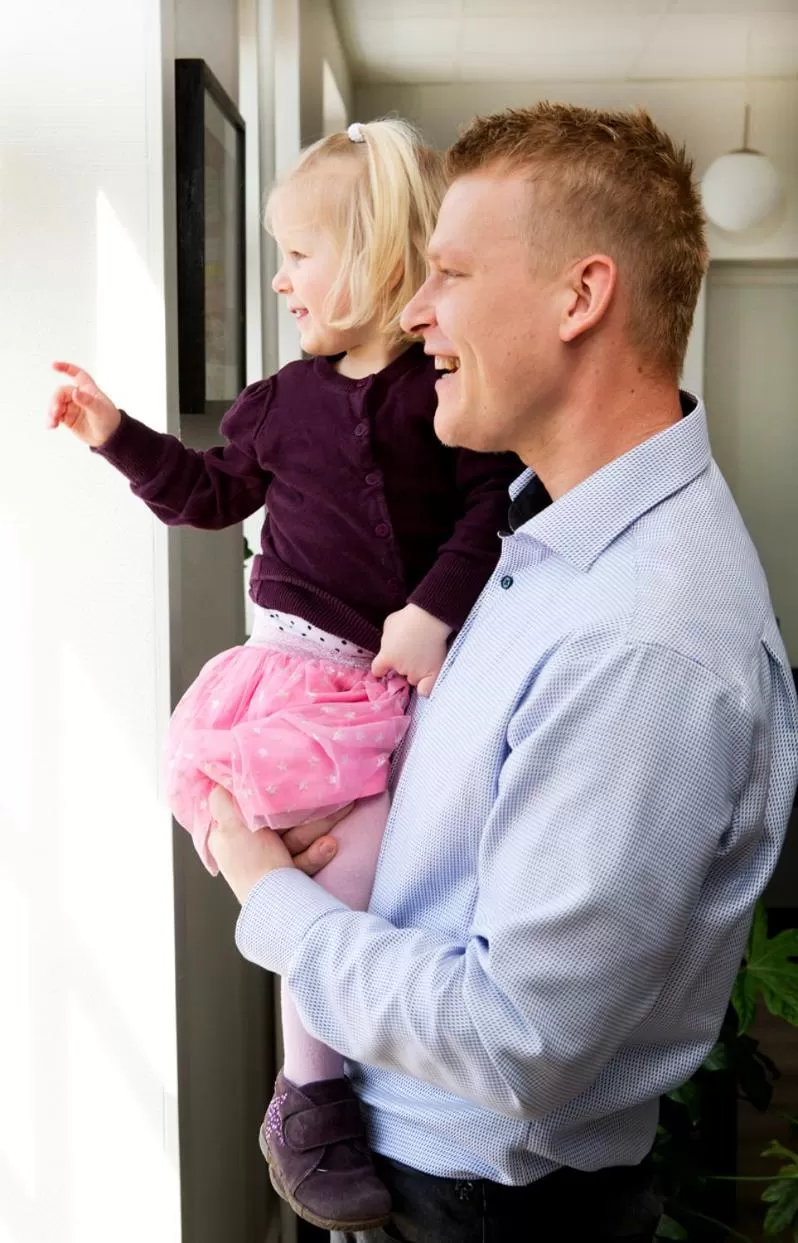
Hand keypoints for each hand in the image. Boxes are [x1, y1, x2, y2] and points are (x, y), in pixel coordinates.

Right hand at [48, 361, 121, 447]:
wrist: (109, 438)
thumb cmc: (109, 420)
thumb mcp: (100, 410)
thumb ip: (87, 401)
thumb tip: (74, 392)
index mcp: (88, 389)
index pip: (77, 374)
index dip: (66, 368)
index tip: (54, 366)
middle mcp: (78, 396)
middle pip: (61, 393)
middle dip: (56, 401)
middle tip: (56, 412)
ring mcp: (72, 407)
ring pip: (56, 405)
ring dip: (52, 412)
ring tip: (53, 422)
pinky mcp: (68, 418)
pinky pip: (56, 416)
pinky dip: (52, 420)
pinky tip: (51, 426)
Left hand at [208, 789, 350, 904]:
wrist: (281, 908)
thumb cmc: (252, 865)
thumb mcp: (231, 826)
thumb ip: (223, 799)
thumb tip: (216, 774)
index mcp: (227, 835)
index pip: (242, 806)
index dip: (260, 793)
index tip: (281, 781)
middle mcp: (245, 847)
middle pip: (275, 821)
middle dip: (303, 817)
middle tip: (326, 804)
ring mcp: (268, 860)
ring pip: (295, 836)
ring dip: (316, 833)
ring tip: (330, 839)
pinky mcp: (288, 872)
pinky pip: (304, 856)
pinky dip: (317, 852)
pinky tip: (330, 846)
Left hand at [371, 603, 451, 697]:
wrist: (430, 617)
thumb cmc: (407, 617)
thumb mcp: (389, 624)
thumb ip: (387, 639)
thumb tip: (389, 644)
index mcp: (387, 656)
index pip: (377, 670)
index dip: (381, 668)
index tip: (384, 666)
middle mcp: (400, 668)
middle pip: (398, 674)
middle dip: (401, 666)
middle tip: (410, 652)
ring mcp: (416, 672)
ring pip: (413, 680)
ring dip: (415, 673)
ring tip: (422, 658)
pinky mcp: (432, 674)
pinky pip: (425, 691)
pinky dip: (425, 687)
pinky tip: (426, 680)